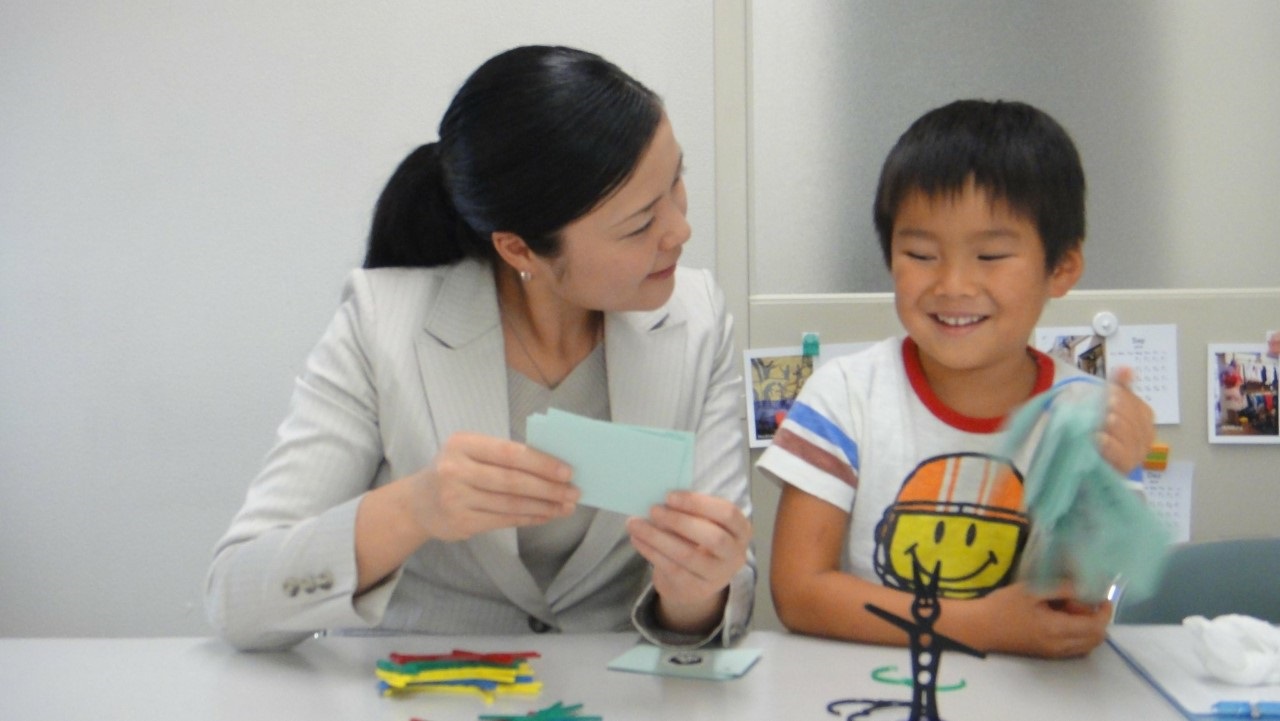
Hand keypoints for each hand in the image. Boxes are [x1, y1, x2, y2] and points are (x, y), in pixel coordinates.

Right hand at [408, 432, 578, 541]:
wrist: (417, 503)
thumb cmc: (455, 470)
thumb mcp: (470, 453)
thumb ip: (504, 456)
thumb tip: (553, 466)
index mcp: (462, 444)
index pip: (509, 453)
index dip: (542, 463)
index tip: (568, 470)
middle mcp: (455, 470)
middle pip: (513, 481)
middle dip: (549, 487)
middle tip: (574, 492)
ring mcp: (456, 499)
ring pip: (511, 504)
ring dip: (544, 506)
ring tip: (566, 506)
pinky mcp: (461, 523)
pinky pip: (504, 520)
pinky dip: (529, 518)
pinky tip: (546, 515)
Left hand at [626, 491, 751, 632]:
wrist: (697, 579)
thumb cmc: (700, 538)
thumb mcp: (704, 522)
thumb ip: (691, 510)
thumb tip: (660, 500)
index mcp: (741, 530)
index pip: (727, 514)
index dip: (698, 503)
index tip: (669, 496)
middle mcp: (735, 555)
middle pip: (713, 538)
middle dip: (680, 521)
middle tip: (653, 510)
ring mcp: (718, 576)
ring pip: (688, 555)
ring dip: (657, 537)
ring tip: (635, 523)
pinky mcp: (697, 589)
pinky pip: (672, 569)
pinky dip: (651, 552)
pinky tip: (637, 539)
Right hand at [976, 581, 1111, 657]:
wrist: (980, 627)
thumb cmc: (1003, 606)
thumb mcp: (1032, 590)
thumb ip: (1061, 589)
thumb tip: (1084, 588)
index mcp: (1058, 630)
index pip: (1096, 627)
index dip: (1105, 612)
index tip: (1101, 597)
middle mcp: (1060, 646)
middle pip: (1096, 639)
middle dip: (1097, 620)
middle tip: (1083, 601)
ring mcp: (1054, 652)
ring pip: (1087, 645)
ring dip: (1088, 628)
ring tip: (1071, 609)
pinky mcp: (1047, 653)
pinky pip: (1075, 648)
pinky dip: (1079, 635)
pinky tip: (1062, 619)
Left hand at [1096, 367, 1155, 473]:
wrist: (1088, 455)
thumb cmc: (1101, 426)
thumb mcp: (1109, 404)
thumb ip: (1119, 386)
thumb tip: (1126, 368)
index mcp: (1144, 417)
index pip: (1137, 405)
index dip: (1124, 398)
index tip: (1110, 392)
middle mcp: (1145, 436)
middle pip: (1134, 421)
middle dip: (1119, 411)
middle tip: (1105, 404)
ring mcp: (1136, 454)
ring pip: (1129, 437)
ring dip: (1115, 427)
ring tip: (1102, 420)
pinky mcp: (1125, 468)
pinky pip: (1122, 457)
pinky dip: (1111, 446)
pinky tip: (1099, 438)